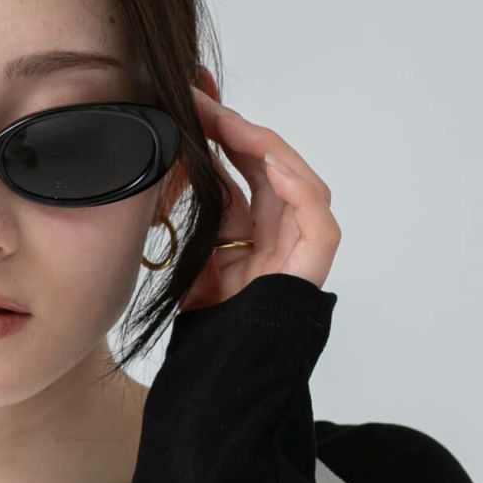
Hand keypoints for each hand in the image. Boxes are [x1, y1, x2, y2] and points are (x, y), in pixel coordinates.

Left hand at [176, 86, 340, 311]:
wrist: (212, 381)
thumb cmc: (199, 327)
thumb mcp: (183, 258)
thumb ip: (185, 217)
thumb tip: (163, 163)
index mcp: (244, 235)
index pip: (237, 172)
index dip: (218, 135)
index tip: (189, 103)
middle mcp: (275, 238)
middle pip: (266, 170)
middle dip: (235, 130)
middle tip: (200, 101)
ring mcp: (296, 253)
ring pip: (296, 184)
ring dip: (263, 148)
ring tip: (229, 124)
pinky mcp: (311, 270)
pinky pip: (320, 222)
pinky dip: (300, 189)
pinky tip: (270, 164)